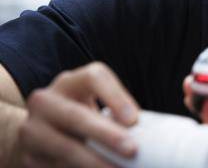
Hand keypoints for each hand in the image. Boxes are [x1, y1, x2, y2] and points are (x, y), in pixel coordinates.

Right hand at [18, 62, 139, 166]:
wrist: (38, 131)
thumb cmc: (82, 113)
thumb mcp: (95, 103)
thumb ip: (116, 111)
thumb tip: (148, 135)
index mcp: (70, 82)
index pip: (94, 77)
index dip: (116, 96)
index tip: (135, 120)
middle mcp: (46, 101)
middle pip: (77, 115)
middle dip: (107, 135)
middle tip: (132, 150)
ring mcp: (32, 129)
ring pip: (65, 148)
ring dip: (95, 163)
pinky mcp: (29, 156)